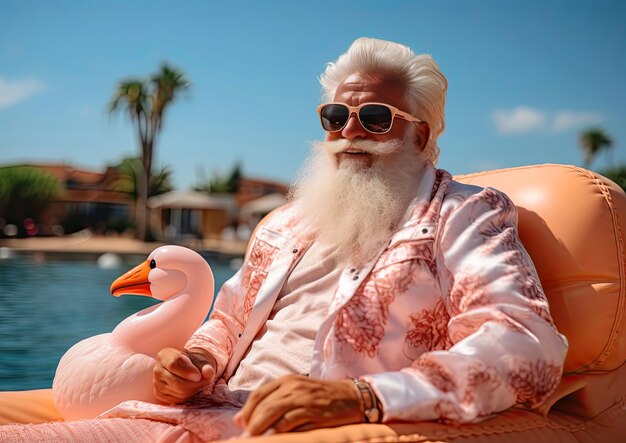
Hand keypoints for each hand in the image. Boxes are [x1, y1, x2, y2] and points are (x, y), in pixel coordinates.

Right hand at [153, 347, 216, 403]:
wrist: (187, 369)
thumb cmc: (193, 363)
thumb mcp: (200, 361)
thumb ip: (205, 366)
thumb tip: (209, 372)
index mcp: (164, 355)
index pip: (174, 363)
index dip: (188, 371)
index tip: (198, 376)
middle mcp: (157, 369)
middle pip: (177, 382)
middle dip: (195, 384)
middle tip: (206, 381)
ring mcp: (156, 383)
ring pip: (179, 392)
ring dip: (194, 390)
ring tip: (199, 383)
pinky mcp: (159, 395)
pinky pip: (177, 400)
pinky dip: (188, 396)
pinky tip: (191, 389)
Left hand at [234, 375, 362, 435]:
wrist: (351, 397)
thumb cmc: (322, 398)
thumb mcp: (298, 392)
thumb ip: (277, 401)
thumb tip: (245, 419)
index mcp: (287, 380)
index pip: (259, 394)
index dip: (246, 410)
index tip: (240, 424)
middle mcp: (293, 386)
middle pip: (263, 403)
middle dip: (250, 421)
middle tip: (245, 436)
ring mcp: (303, 397)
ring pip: (272, 411)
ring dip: (259, 427)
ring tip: (253, 438)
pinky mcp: (312, 410)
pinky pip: (289, 421)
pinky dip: (277, 431)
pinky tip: (271, 438)